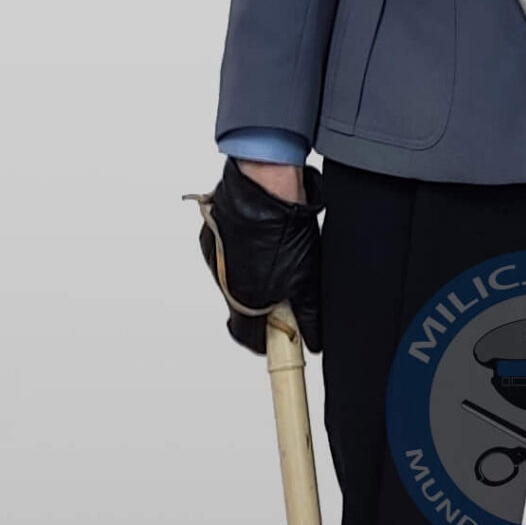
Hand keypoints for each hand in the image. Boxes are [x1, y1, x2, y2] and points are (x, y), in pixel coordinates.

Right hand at [194, 158, 323, 355]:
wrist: (265, 183)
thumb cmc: (283, 227)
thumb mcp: (305, 278)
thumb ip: (308, 315)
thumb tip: (314, 337)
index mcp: (243, 299)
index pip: (249, 339)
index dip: (267, 341)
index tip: (280, 336)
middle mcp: (223, 281)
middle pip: (241, 310)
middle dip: (263, 307)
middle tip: (285, 295)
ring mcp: (215, 258)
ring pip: (233, 281)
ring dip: (252, 279)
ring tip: (277, 260)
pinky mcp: (212, 236)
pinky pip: (226, 257)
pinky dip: (243, 256)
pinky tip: (263, 241)